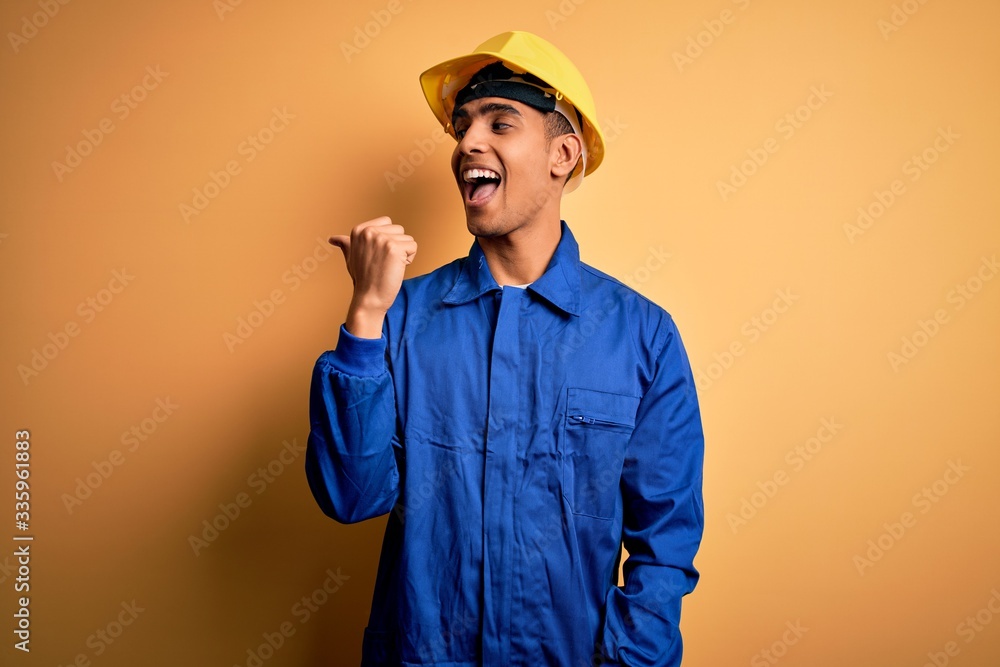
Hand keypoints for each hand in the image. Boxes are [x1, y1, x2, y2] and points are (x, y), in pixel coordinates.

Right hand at [329, 216, 416, 337]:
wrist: (369, 297)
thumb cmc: (362, 278)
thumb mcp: (350, 257)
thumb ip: (345, 244)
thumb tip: (332, 239)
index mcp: (359, 230)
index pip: (387, 222)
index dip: (388, 239)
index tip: (377, 255)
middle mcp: (369, 231)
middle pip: (399, 230)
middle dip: (396, 246)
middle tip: (383, 262)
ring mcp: (381, 239)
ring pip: (407, 239)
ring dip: (403, 253)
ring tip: (388, 266)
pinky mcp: (394, 248)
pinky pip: (413, 247)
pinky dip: (409, 260)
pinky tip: (395, 268)